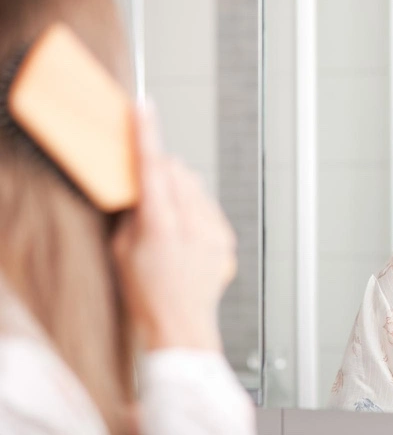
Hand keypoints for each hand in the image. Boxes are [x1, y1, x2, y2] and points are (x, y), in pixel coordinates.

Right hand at [112, 103, 236, 350]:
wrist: (183, 327)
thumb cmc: (147, 294)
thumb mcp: (122, 252)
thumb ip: (132, 213)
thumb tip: (140, 187)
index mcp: (161, 225)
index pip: (152, 168)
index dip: (147, 134)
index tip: (145, 107)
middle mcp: (193, 224)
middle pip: (178, 172)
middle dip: (162, 171)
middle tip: (148, 190)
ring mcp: (214, 232)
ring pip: (196, 188)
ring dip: (180, 192)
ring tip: (169, 223)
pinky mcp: (227, 240)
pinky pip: (209, 209)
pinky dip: (195, 213)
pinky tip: (186, 238)